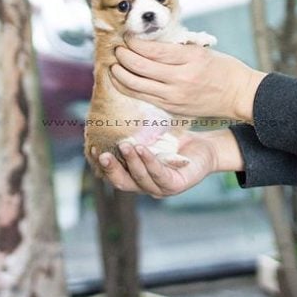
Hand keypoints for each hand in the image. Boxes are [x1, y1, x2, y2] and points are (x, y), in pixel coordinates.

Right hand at [96, 130, 243, 197]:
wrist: (205, 148)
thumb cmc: (174, 140)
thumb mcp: (150, 136)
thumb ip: (132, 132)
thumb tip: (109, 107)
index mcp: (136, 177)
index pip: (114, 175)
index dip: (102, 165)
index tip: (91, 148)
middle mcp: (145, 186)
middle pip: (122, 183)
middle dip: (111, 169)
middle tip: (100, 153)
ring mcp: (160, 189)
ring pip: (140, 178)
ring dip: (131, 161)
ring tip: (124, 144)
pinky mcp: (175, 186)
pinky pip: (159, 174)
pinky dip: (149, 162)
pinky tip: (142, 148)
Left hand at [110, 37, 266, 121]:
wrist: (239, 96)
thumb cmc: (223, 69)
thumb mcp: (201, 51)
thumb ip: (174, 48)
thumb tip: (146, 43)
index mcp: (189, 59)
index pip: (152, 51)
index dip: (134, 43)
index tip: (127, 37)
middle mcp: (180, 80)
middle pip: (140, 68)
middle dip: (122, 57)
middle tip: (117, 50)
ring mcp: (174, 98)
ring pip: (136, 86)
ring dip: (120, 74)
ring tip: (113, 66)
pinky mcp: (172, 109)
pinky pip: (144, 98)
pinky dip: (129, 88)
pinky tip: (122, 81)